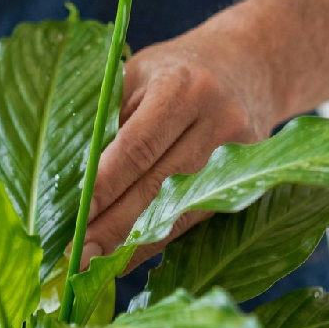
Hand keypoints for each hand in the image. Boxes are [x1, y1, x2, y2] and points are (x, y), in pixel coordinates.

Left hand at [78, 23, 278, 269]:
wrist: (249, 62)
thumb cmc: (174, 69)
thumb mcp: (136, 75)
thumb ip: (111, 121)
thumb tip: (75, 184)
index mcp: (182, 87)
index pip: (138, 145)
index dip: (107, 185)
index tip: (78, 216)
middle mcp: (218, 120)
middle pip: (161, 184)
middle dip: (116, 225)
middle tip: (79, 256)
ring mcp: (243, 152)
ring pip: (183, 208)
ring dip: (137, 241)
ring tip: (98, 265)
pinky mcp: (253, 177)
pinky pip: (199, 214)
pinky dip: (162, 236)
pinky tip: (130, 255)